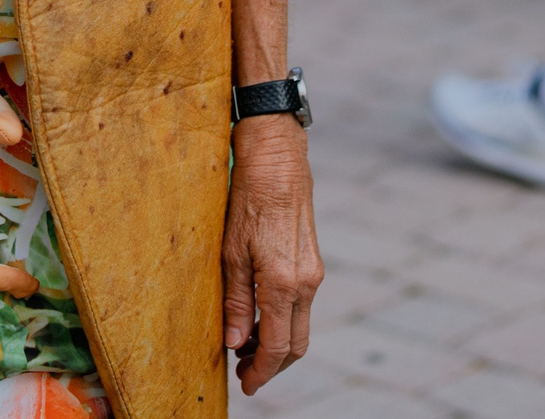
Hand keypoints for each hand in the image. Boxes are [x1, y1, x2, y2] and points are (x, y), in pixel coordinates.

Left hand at [223, 116, 321, 395]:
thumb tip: (236, 343)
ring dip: (278, 344)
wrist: (277, 159)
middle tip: (245, 374)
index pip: (278, 347)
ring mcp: (313, 273)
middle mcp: (306, 283)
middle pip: (296, 345)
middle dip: (272, 366)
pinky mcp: (313, 262)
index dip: (261, 371)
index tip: (245, 385)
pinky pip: (301, 305)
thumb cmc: (248, 199)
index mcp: (283, 283)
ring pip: (300, 325)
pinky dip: (284, 321)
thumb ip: (237, 301)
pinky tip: (261, 318)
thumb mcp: (231, 252)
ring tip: (246, 348)